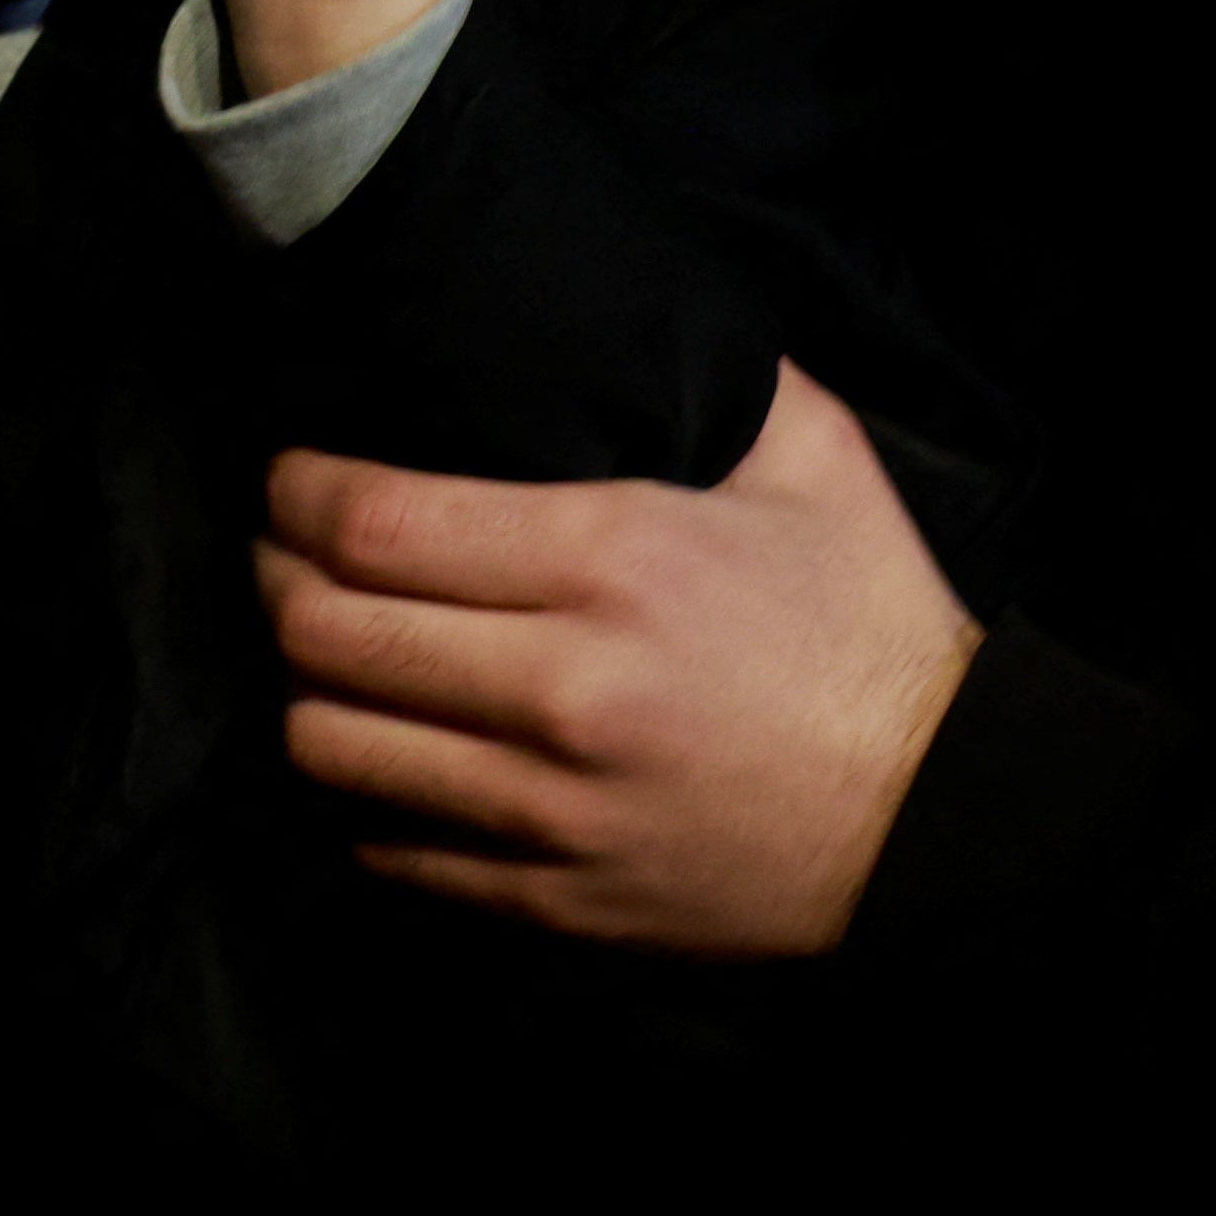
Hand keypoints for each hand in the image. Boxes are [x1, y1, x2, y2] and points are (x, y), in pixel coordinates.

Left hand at [256, 361, 980, 956]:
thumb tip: (635, 316)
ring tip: (318, 651)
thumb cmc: (876, 627)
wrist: (943, 816)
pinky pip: (396, 850)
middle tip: (277, 553)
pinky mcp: (561, 899)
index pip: (377, 524)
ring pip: (335, 747)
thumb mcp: (813, 460)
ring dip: (303, 689)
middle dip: (272, 581)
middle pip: (328, 633)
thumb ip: (714, 373)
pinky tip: (385, 752)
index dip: (297, 493)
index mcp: (614, 559)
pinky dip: (363, 797)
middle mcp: (565, 686)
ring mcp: (553, 806)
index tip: (288, 475)